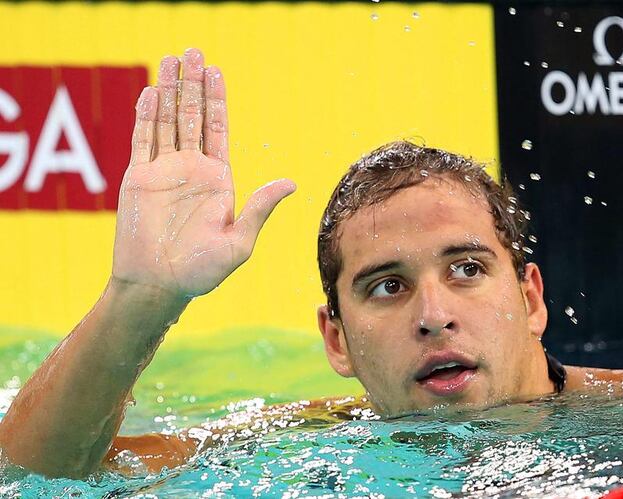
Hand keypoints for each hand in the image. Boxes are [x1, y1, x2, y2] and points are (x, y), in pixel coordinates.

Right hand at [113, 48, 295, 297]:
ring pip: (166, 121)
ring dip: (168, 91)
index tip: (216, 71)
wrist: (159, 286)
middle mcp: (191, 170)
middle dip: (193, 84)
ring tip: (170, 60)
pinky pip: (142, 140)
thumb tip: (291, 182)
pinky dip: (145, 115)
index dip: (217, 100)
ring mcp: (164, 172)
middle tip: (193, 51)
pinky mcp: (139, 179)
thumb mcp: (239, 241)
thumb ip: (260, 208)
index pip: (218, 129)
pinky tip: (150, 91)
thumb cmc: (202, 272)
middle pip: (192, 117)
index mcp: (218, 180)